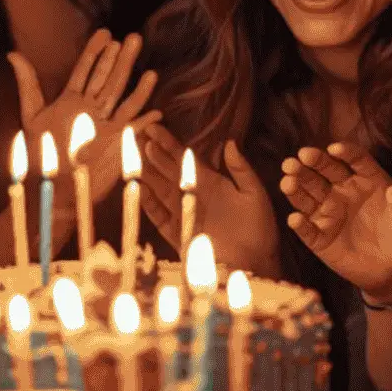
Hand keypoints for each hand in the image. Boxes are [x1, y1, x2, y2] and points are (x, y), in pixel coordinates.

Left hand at [9, 29, 160, 208]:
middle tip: (132, 38)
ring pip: (122, 96)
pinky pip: (131, 125)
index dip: (95, 52)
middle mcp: (90, 108)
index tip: (105, 33)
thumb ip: (27, 84)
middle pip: (108, 78)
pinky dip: (144, 118)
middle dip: (120, 59)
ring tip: (146, 64)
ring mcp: (103, 124)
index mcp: (70, 100)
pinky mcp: (113, 141)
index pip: (85, 69)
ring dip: (134, 81)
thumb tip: (12, 53)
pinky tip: (156, 110)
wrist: (52, 188)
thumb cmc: (39, 154)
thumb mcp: (31, 116)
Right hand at [142, 126, 276, 272]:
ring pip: (160, 190)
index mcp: (211, 183)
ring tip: (132, 157)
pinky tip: (138, 190)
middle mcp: (194, 196)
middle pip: (167, 171)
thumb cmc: (260, 230)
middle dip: (151, 153)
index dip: (168, 143)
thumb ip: (241, 170)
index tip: (153, 126)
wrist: (256, 265)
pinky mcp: (179, 235)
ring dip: (146, 174)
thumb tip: (229, 142)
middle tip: (134, 135)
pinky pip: (160, 217)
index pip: (185, 158)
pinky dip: (149, 205)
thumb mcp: (254, 194)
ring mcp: (185, 214)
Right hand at [282, 143, 391, 303]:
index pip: (354, 160)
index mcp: (367, 179)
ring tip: (288, 180)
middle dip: (311, 163)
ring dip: (297, 188)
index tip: (334, 149)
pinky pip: (308, 230)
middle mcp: (343, 191)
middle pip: (324, 173)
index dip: (345, 153)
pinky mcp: (321, 238)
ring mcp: (329, 214)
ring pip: (309, 196)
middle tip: (299, 157)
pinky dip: (300, 225)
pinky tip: (296, 219)